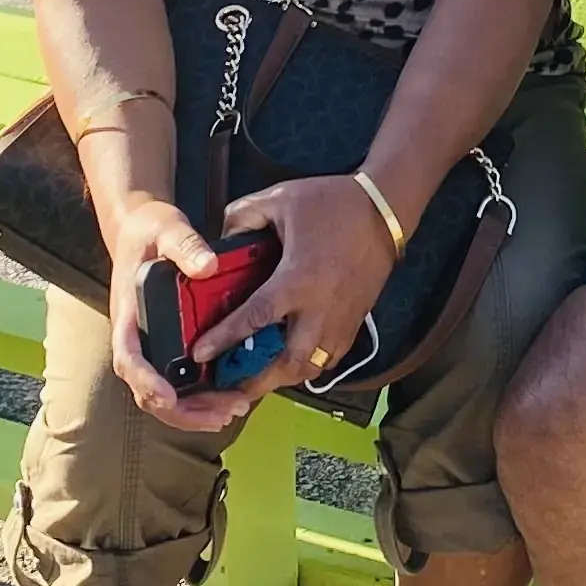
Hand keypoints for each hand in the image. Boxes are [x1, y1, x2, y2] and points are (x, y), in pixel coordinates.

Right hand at [101, 191, 234, 429]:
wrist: (140, 228)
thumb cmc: (149, 232)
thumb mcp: (167, 228)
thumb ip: (185, 246)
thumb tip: (208, 267)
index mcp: (128, 313)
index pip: (128, 356)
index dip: (146, 380)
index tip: (168, 396)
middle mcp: (136, 336)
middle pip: (147, 389)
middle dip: (183, 409)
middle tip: (221, 413)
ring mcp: (151, 344)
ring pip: (164, 394)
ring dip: (195, 409)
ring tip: (232, 411)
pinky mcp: (166, 344)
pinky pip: (178, 380)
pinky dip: (200, 395)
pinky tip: (228, 398)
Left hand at [201, 175, 402, 411]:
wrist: (385, 210)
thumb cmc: (333, 203)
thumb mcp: (280, 198)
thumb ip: (243, 216)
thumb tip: (222, 238)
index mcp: (297, 280)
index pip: (254, 318)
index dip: (223, 339)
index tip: (200, 355)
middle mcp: (319, 309)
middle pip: (288, 363)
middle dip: (258, 381)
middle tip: (230, 387)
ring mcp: (341, 320)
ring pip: (311, 368)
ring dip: (283, 378)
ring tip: (258, 380)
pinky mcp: (355, 322)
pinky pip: (330, 360)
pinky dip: (308, 368)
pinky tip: (292, 362)